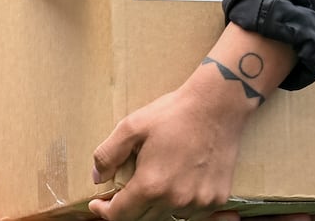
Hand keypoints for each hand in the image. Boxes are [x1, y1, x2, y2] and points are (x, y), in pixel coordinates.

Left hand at [87, 72, 253, 220]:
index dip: (105, 212)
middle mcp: (176, 200)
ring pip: (168, 218)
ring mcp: (199, 203)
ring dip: (155, 208)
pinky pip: (192, 214)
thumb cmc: (173, 114)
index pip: (121, 215)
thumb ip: (108, 155)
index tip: (98, 205)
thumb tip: (97, 178)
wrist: (217, 106)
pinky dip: (179, 205)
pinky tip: (175, 187)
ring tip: (151, 186)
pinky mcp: (217, 199)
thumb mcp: (131, 126)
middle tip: (121, 193)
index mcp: (152, 185)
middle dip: (128, 209)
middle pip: (144, 220)